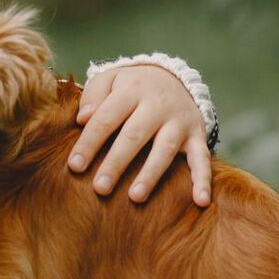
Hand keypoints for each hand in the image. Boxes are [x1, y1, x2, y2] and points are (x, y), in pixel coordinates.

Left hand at [68, 64, 212, 206]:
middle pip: (134, 135)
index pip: (107, 117)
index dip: (90, 142)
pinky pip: (202, 158)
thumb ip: (93, 97)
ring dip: (151, 174)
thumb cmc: (130, 87)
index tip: (75, 166)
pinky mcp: (197, 135)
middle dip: (117, 162)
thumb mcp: (109, 80)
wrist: (174, 77)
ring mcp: (179, 121)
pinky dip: (203, 180)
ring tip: (135, 197)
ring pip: (165, 149)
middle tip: (100, 188)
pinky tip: (201, 202)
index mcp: (131, 90)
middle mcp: (157, 104)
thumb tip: (82, 119)